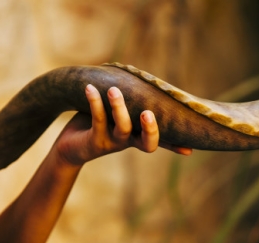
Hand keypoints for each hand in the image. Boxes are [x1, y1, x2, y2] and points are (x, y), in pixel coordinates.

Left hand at [54, 84, 191, 166]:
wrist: (69, 146)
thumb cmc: (95, 123)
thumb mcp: (115, 111)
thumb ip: (129, 100)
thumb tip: (139, 77)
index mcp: (136, 135)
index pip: (160, 141)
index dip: (175, 145)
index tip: (189, 149)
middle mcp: (128, 141)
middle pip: (148, 144)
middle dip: (151, 130)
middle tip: (148, 114)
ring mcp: (112, 142)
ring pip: (123, 129)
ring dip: (119, 108)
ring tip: (114, 90)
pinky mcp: (94, 141)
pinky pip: (98, 120)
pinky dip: (95, 102)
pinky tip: (90, 88)